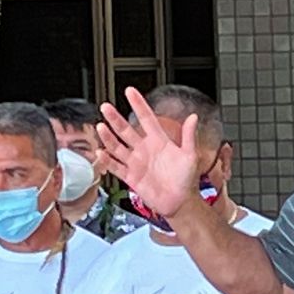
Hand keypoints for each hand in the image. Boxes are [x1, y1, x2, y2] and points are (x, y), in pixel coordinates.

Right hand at [97, 87, 199, 217]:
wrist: (181, 202)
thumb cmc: (187, 179)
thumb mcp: (190, 155)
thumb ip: (189, 136)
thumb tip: (193, 117)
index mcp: (159, 141)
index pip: (146, 118)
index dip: (138, 105)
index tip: (130, 91)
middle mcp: (145, 149)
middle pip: (126, 130)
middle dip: (115, 118)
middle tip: (106, 106)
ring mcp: (136, 162)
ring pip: (118, 146)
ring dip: (108, 137)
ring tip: (101, 126)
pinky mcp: (131, 176)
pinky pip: (115, 166)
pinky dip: (107, 160)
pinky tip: (100, 151)